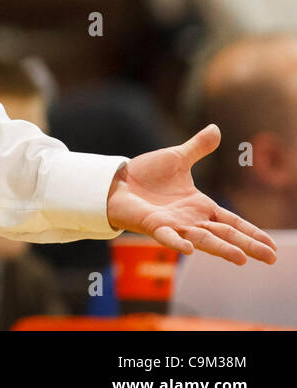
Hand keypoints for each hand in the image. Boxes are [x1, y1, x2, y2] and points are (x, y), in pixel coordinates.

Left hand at [105, 124, 276, 264]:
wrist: (115, 180)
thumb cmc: (145, 174)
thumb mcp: (176, 158)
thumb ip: (198, 148)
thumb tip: (216, 128)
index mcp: (200, 206)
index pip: (232, 222)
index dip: (252, 232)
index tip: (272, 246)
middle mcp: (191, 219)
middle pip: (225, 234)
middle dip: (248, 246)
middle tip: (271, 259)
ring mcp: (173, 225)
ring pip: (203, 239)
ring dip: (221, 249)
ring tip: (242, 259)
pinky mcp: (153, 226)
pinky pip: (167, 237)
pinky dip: (178, 243)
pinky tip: (190, 250)